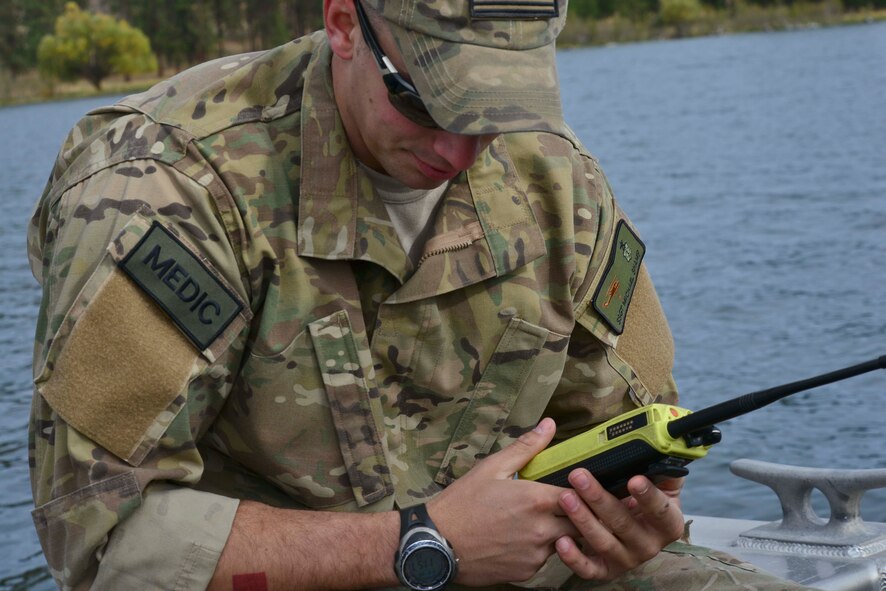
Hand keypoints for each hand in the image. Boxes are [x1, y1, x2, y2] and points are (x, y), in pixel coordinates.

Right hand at [427, 418, 579, 585]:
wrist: (437, 544)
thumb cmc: (462, 503)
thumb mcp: (492, 467)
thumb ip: (526, 447)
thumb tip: (550, 425)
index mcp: (537, 500)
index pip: (580, 496)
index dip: (581, 491)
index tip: (576, 487)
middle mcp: (542, 530)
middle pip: (579, 524)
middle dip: (575, 515)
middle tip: (560, 506)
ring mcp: (536, 554)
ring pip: (563, 542)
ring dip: (557, 532)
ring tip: (532, 522)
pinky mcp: (527, 572)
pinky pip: (544, 559)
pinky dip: (538, 550)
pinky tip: (518, 539)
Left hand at [554, 470, 684, 579]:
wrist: (635, 529)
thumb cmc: (642, 497)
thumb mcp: (661, 483)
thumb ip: (663, 468)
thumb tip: (662, 446)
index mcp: (668, 522)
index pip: (661, 511)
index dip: (649, 496)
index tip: (634, 479)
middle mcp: (649, 545)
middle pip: (624, 523)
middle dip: (599, 498)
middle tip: (578, 476)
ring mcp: (627, 559)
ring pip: (604, 542)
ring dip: (583, 520)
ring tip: (565, 497)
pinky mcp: (605, 570)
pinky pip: (589, 570)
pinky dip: (574, 559)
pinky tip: (561, 542)